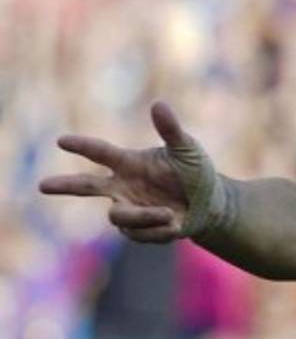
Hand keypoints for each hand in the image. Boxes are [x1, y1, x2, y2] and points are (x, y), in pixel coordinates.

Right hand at [39, 102, 224, 242]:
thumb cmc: (195, 172)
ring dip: (143, 216)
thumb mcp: (187, 149)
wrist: (210, 204)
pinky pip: (140, 233)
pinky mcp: (139, 230)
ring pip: (118, 216)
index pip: (101, 152)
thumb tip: (158, 104)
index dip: (82, 146)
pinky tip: (176, 223)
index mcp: (129, 163)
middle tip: (42, 185)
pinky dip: (160, 230)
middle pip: (86, 186)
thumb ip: (170, 130)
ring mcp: (129, 208)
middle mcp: (122, 186)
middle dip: (65, 185)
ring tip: (169, 213)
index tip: (61, 141)